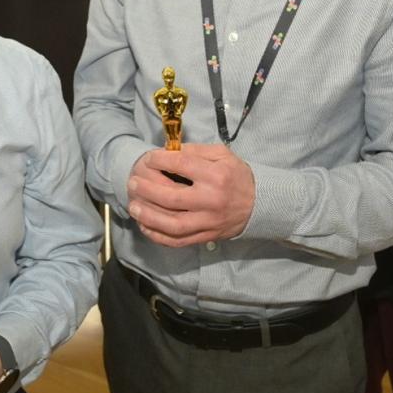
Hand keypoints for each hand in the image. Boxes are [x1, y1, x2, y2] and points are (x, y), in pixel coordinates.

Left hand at [126, 143, 254, 247]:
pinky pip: (178, 241)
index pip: (181, 166)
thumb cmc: (237, 176)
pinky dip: (158, 236)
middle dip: (147, 190)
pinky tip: (145, 226)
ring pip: (172, 224)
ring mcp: (208, 222)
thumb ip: (195, 151)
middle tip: (132, 183)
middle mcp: (211, 200)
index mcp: (216, 175)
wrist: (260, 204)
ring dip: (148, 216)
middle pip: (171, 198)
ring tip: (134, 206)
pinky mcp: (206, 237)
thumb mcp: (222, 155)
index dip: (160, 161)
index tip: (148, 158)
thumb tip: (168, 151)